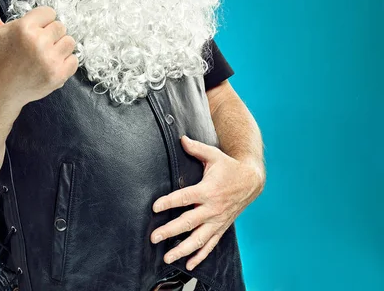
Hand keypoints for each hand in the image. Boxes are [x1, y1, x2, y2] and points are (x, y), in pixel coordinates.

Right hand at [0, 0, 78, 105]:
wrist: (0, 90)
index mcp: (24, 28)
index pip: (50, 12)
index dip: (41, 21)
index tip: (32, 32)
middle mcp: (38, 42)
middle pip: (61, 26)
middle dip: (50, 34)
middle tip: (36, 46)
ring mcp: (49, 60)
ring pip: (70, 41)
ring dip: (60, 47)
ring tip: (44, 54)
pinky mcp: (58, 75)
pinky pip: (74, 60)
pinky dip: (65, 63)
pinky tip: (49, 65)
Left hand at [150, 135, 264, 270]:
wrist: (251, 181)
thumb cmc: (229, 167)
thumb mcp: (213, 155)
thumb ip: (196, 148)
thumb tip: (181, 139)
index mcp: (208, 190)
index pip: (184, 198)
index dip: (169, 202)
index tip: (155, 207)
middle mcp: (212, 208)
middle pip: (188, 222)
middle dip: (170, 231)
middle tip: (154, 237)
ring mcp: (217, 220)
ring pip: (198, 239)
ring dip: (182, 249)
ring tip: (167, 257)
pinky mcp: (221, 227)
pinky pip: (210, 245)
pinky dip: (200, 256)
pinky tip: (189, 265)